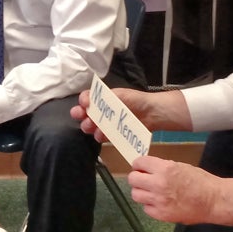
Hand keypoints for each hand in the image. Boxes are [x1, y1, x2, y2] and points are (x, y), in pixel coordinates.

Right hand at [70, 87, 192, 140]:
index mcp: (102, 98)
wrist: (152, 113)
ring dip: (88, 126)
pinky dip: (100, 136)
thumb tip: (90, 102)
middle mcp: (101, 110)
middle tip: (82, 117)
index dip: (83, 101)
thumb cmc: (135, 100)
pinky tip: (102, 135)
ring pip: (90, 126)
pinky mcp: (112, 134)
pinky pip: (102, 136)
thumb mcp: (119, 95)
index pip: (86, 98)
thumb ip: (104, 98)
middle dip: (80, 115)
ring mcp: (106, 123)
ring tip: (92, 127)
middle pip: (84, 113)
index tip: (85, 104)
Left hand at [126, 156, 232, 226]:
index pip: (139, 162)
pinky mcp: (161, 215)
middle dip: (137, 178)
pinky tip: (159, 203)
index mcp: (165, 169)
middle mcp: (158, 184)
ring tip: (150, 192)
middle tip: (144, 180)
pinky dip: (150, 206)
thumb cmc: (201, 181)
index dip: (139, 165)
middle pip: (133, 179)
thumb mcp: (181, 167)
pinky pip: (146, 209)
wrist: (214, 200)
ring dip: (141, 192)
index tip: (141, 167)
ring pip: (136, 195)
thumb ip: (162, 168)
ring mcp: (158, 201)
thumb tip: (147, 170)